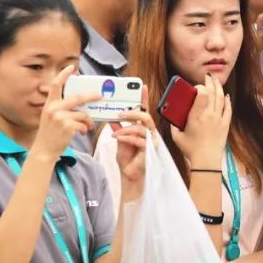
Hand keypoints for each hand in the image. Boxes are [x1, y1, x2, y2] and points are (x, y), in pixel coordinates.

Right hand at [28, 66, 96, 158]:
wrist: (44, 150)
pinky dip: (85, 129)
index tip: (72, 67)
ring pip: (83, 114)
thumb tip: (81, 104)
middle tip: (100, 95)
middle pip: (77, 98)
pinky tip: (82, 133)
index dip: (64, 74)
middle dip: (91, 96)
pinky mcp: (67, 126)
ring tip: (88, 127)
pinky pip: (83, 124)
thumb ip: (62, 109)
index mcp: (49, 104)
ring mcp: (60, 117)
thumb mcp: (51, 118)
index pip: (56, 85)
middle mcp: (54, 108)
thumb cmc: (50, 135)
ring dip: (88, 121)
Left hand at [109, 87, 154, 201]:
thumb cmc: (128, 159)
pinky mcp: (150, 151)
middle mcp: (150, 133)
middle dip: (134, 112)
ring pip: (142, 128)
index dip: (144, 98)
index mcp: (143, 128)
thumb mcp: (120, 139)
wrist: (129, 176)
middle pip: (146, 116)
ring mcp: (151, 142)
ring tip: (116, 133)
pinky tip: (118, 139)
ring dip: (127, 129)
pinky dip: (127, 138)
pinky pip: (139, 140)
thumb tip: (111, 117)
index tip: (141, 86)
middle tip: (121, 112)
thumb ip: (118, 128)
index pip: (145, 110)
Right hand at [171, 73, 231, 169]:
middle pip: (213, 93)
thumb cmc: (190, 149)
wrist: (206, 161)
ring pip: (221, 99)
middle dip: (210, 82)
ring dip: (219, 88)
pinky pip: (228, 109)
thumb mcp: (176, 135)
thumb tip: (172, 114)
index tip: (196, 86)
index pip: (201, 94)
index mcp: (196, 116)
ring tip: (216, 81)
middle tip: (207, 77)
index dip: (200, 87)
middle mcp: (209, 115)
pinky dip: (227, 101)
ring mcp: (218, 119)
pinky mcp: (225, 125)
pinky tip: (226, 96)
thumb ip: (173, 123)